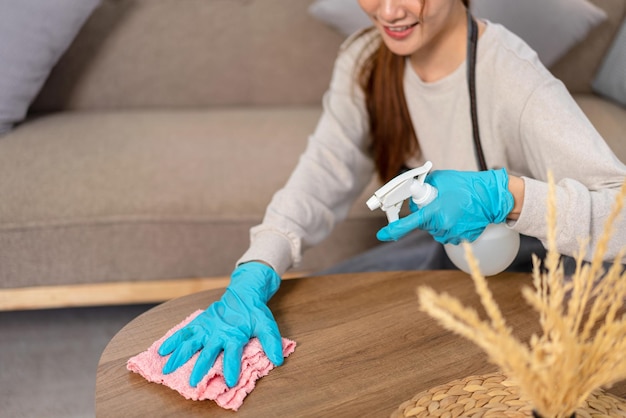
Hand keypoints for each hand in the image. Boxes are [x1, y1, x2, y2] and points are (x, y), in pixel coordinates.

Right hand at [158, 262, 282, 387]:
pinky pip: (184, 332)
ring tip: (167, 369)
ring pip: (190, 343)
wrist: (243, 293)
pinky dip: (172, 340)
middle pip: (207, 352)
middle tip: (192, 382)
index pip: (232, 353)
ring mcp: (206, 327)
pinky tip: (162, 350)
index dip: (231, 367)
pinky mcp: (199, 323)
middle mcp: (218, 332)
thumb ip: (271, 342)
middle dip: (200, 367)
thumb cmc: (254, 313)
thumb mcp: (267, 325)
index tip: (229, 381)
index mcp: (235, 335)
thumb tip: (278, 360)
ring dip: (179, 356)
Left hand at [376, 168, 513, 244]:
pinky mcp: (463, 238)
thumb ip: (424, 187)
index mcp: (435, 212)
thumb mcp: (440, 179)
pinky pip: (449, 233)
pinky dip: (451, 225)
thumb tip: (414, 192)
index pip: (409, 224)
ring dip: (440, 221)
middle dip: (427, 214)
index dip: (393, 230)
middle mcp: (442, 226)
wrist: (492, 197)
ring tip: (453, 207)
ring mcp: (453, 234)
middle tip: (440, 202)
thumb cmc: (467, 185)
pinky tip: (460, 215)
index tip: (382, 234)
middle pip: (424, 224)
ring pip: (436, 230)